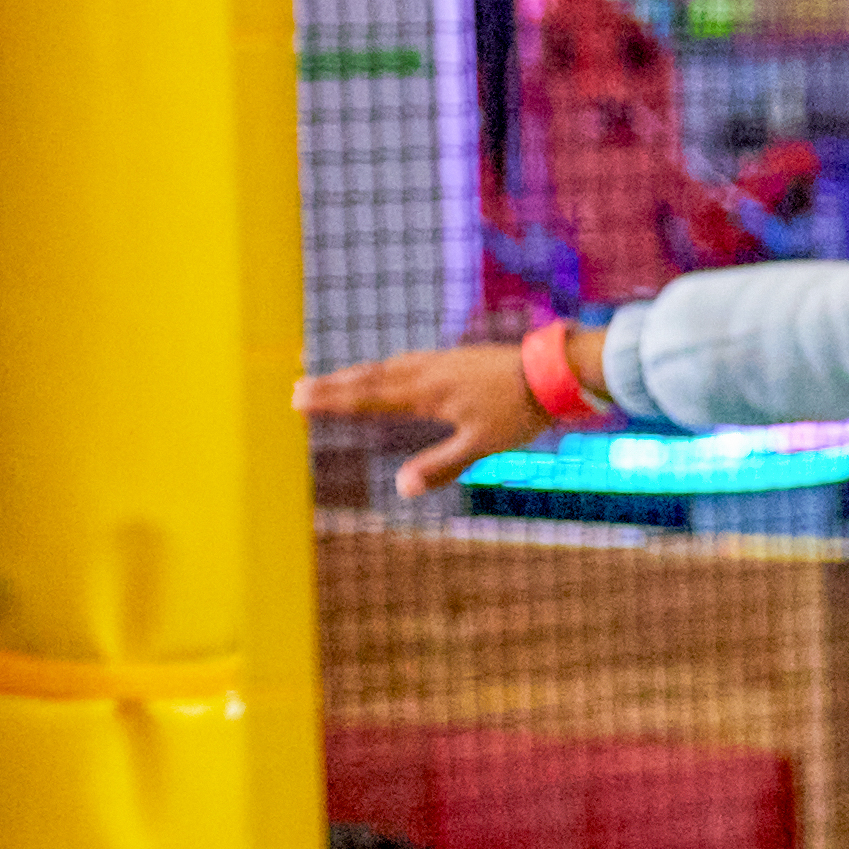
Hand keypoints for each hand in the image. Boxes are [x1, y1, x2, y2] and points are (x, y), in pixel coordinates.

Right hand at [309, 332, 559, 499]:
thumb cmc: (519, 412)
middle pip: (369, 378)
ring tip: (329, 381)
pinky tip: (385, 372)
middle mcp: (425, 372)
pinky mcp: (453, 359)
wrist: (552, 372)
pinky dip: (383, 369)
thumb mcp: (482, 446)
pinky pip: (405, 362)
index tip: (299, 400)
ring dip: (354, 375)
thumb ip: (441, 466)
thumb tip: (403, 488)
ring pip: (386, 367)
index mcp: (425, 392)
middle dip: (332, 386)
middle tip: (296, 390)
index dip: (332, 400)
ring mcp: (439, 362)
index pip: (367, 398)